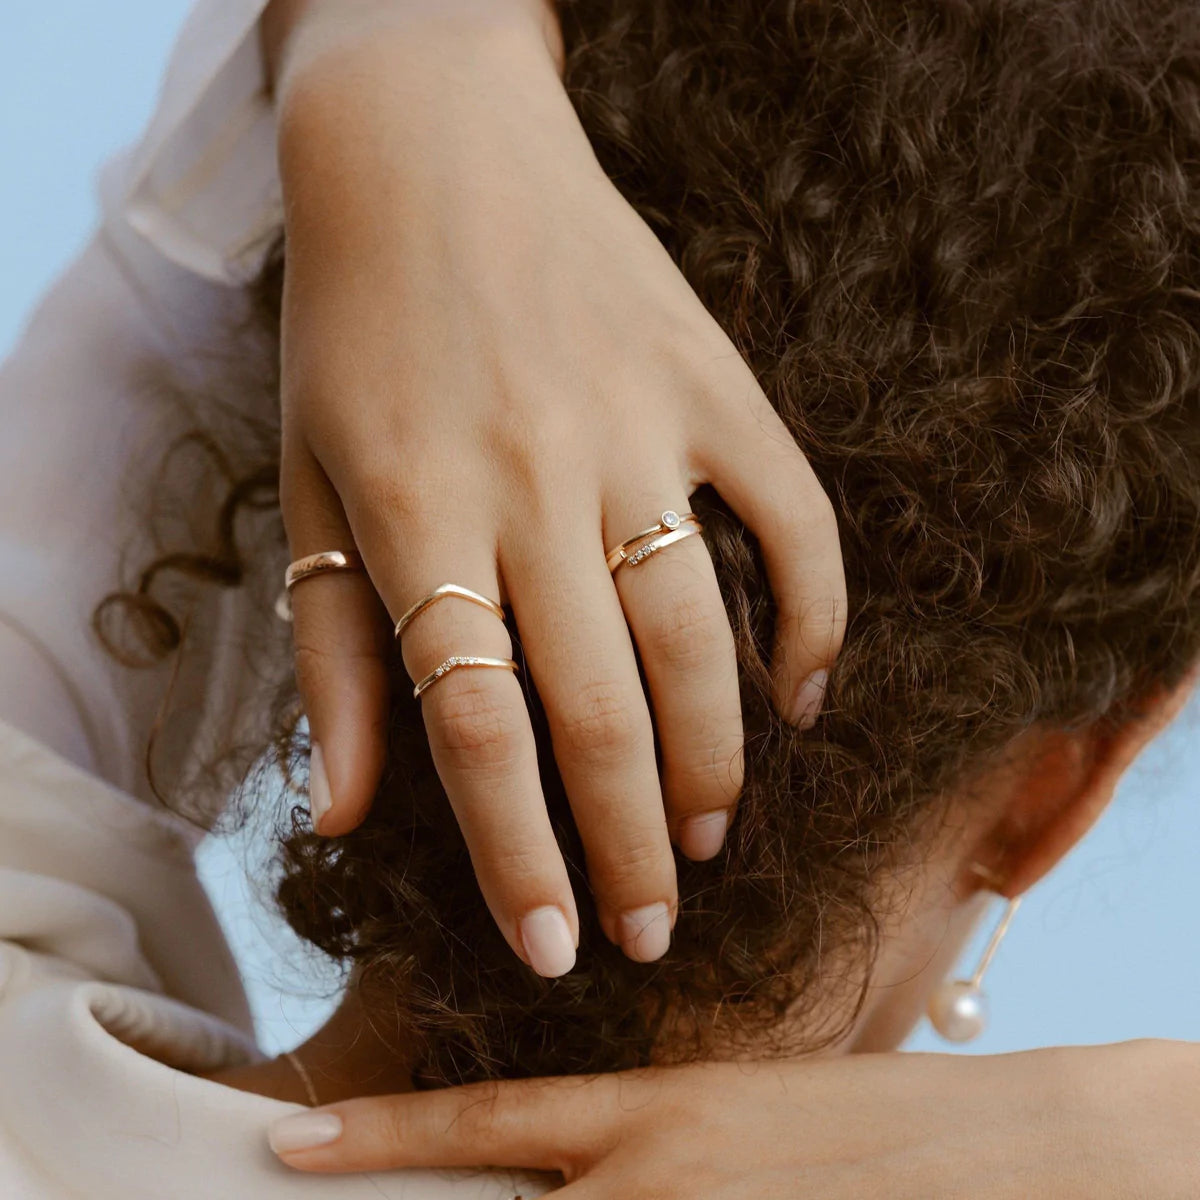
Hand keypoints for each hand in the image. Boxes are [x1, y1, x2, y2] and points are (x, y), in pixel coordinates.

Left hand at [266, 1, 845, 971]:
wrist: (431, 148)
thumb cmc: (353, 328)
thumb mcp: (307, 486)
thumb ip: (330, 658)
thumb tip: (345, 814)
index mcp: (418, 516)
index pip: (477, 729)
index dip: (518, 857)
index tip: (550, 951)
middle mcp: (535, 484)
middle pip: (600, 712)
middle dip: (630, 848)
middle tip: (652, 934)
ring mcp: (639, 431)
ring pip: (701, 639)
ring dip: (714, 761)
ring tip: (706, 836)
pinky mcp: (712, 384)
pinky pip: (795, 520)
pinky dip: (815, 619)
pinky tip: (805, 697)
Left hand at [268, 1042, 1199, 1197]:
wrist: (1002, 1155)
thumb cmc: (874, 1121)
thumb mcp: (742, 1109)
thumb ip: (644, 1146)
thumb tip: (563, 1180)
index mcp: (654, 1113)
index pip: (487, 1123)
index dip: (380, 1137)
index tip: (290, 1141)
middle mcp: (649, 1183)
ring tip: (577, 1194)